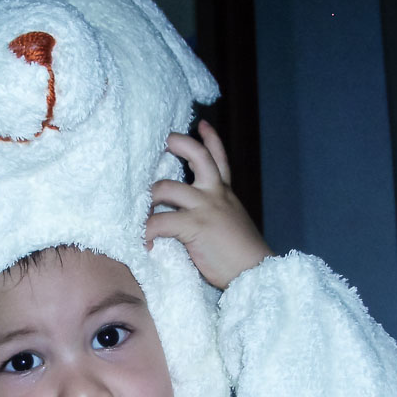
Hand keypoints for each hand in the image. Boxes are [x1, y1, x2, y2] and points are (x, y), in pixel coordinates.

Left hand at [146, 120, 271, 288]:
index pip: (219, 159)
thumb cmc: (241, 255)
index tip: (202, 124)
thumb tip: (191, 214)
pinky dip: (147, 232)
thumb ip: (215, 212)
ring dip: (147, 200)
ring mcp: (205, 207)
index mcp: (225, 194)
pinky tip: (145, 243)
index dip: (210, 139)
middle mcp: (216, 194)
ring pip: (165, 188)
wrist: (256, 272)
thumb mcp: (232, 223)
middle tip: (163, 142)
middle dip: (178, 144)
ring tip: (140, 213)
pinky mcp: (194, 226)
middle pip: (197, 156)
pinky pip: (159, 222)